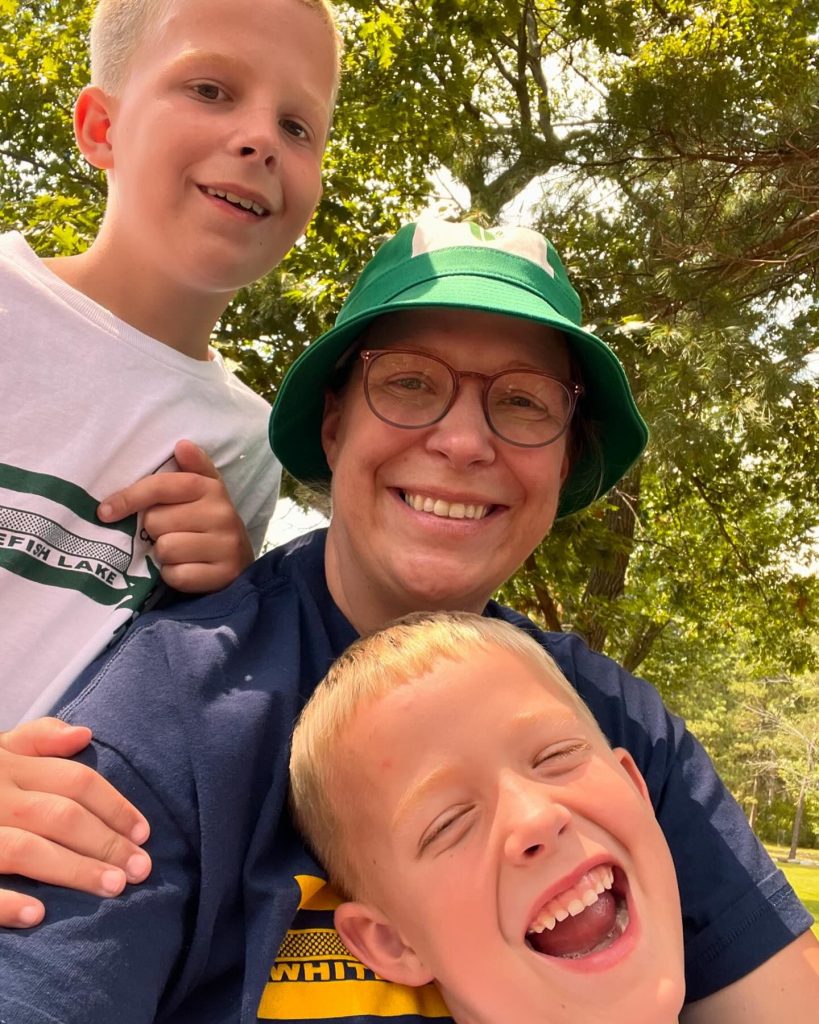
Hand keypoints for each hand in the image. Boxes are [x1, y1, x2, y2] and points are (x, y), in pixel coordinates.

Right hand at [0, 718, 150, 927]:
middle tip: (141, 870)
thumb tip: (84, 734)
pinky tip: (39, 915)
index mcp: (5, 765)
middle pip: (59, 815)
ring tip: (112, 889)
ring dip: (73, 870)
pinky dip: (5, 902)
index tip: (145, 834)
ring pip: (26, 848)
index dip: (115, 806)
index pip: (75, 781)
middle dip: (106, 842)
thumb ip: (36, 739)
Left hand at [98, 439, 253, 592]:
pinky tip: (187, 569)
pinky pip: (177, 575)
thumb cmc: (210, 524)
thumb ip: (192, 468)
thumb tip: (182, 445)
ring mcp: (225, 545)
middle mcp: (222, 514)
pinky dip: (175, 576)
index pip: (162, 486)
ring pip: (166, 549)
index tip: (105, 511)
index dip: (130, 497)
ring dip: (164, 555)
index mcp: (211, 488)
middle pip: (156, 521)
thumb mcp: (205, 492)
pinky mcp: (223, 574)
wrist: (240, 564)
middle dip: (155, 531)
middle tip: (170, 533)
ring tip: (180, 552)